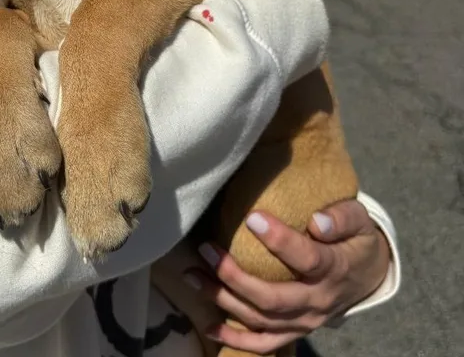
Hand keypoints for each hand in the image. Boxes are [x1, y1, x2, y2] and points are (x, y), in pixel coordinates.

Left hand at [183, 199, 391, 353]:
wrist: (367, 273)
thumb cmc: (355, 238)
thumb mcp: (358, 220)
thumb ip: (341, 217)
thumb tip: (317, 222)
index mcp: (334, 269)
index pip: (307, 258)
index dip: (280, 240)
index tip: (251, 217)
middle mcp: (318, 301)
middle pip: (274, 297)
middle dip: (235, 276)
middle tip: (206, 249)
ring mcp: (305, 321)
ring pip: (261, 319)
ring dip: (224, 300)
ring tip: (193, 275)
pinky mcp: (295, 330)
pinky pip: (265, 343)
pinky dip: (236, 340)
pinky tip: (209, 327)